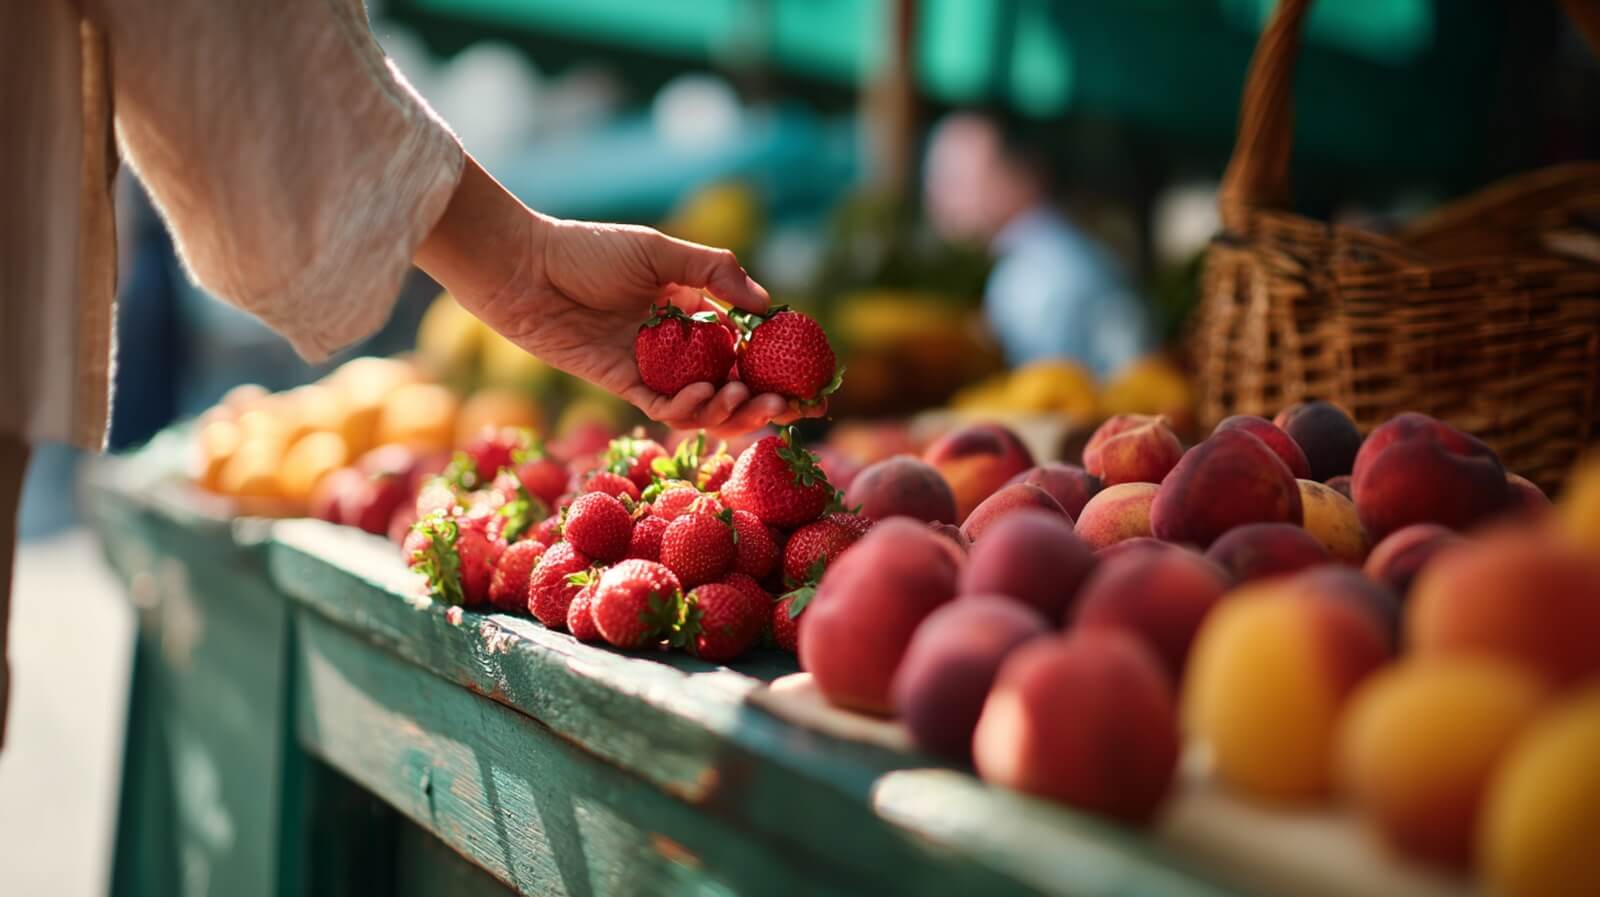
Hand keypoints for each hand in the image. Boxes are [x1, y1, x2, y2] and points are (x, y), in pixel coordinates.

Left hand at [418, 159, 823, 434]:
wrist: (524, 268)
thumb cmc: (587, 250)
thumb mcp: (659, 251)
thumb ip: (713, 272)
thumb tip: (765, 305)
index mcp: (693, 311)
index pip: (747, 347)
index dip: (781, 368)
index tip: (814, 382)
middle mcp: (676, 346)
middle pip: (733, 385)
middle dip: (766, 402)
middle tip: (790, 408)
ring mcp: (650, 369)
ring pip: (702, 406)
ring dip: (729, 409)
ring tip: (741, 398)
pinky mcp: (621, 386)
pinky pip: (663, 408)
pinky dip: (687, 410)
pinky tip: (704, 399)